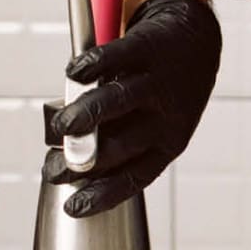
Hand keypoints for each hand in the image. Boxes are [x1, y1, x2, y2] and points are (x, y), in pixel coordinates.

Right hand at [45, 0, 221, 215]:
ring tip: (61, 125)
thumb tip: (65, 167)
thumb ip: (114, 141)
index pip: (136, 176)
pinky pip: (117, 56)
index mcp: (168, 143)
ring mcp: (158, 81)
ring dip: (86, 114)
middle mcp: (167, 116)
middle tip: (56, 166)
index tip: (74, 208)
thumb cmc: (161, 94)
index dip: (103, 195)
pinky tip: (74, 73)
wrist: (194, 41)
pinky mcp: (147, 47)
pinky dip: (92, 65)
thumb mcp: (152, 126)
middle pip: (123, 145)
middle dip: (85, 160)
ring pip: (119, 100)